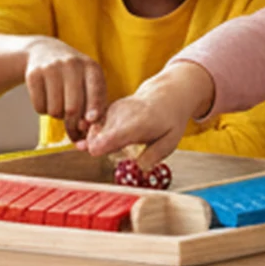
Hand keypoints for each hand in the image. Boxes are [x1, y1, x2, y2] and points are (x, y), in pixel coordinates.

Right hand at [24, 39, 108, 141]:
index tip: (90, 122)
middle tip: (73, 131)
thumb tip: (83, 130)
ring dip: (57, 116)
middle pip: (73, 107)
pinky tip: (46, 99)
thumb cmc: (74, 76)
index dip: (94, 109)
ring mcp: (51, 68)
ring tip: (59, 106)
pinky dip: (43, 110)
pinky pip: (39, 106)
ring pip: (55, 110)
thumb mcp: (88, 81)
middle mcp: (72, 65)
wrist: (45, 51)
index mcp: (91, 67)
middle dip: (73, 125)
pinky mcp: (33, 74)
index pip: (95, 91)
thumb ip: (93, 104)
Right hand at [82, 62, 215, 167]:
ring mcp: (113, 110)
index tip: (94, 152)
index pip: (114, 134)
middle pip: (98, 134)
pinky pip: (96, 126)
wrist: (165, 96)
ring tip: (118, 145)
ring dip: (98, 142)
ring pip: (94, 131)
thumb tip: (139, 169)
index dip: (101, 144)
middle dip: (97, 147)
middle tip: (111, 152)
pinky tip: (114, 139)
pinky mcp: (108, 110)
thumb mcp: (170, 141)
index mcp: (138, 123)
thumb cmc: (169, 121)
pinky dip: (99, 135)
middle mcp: (122, 115)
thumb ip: (154, 156)